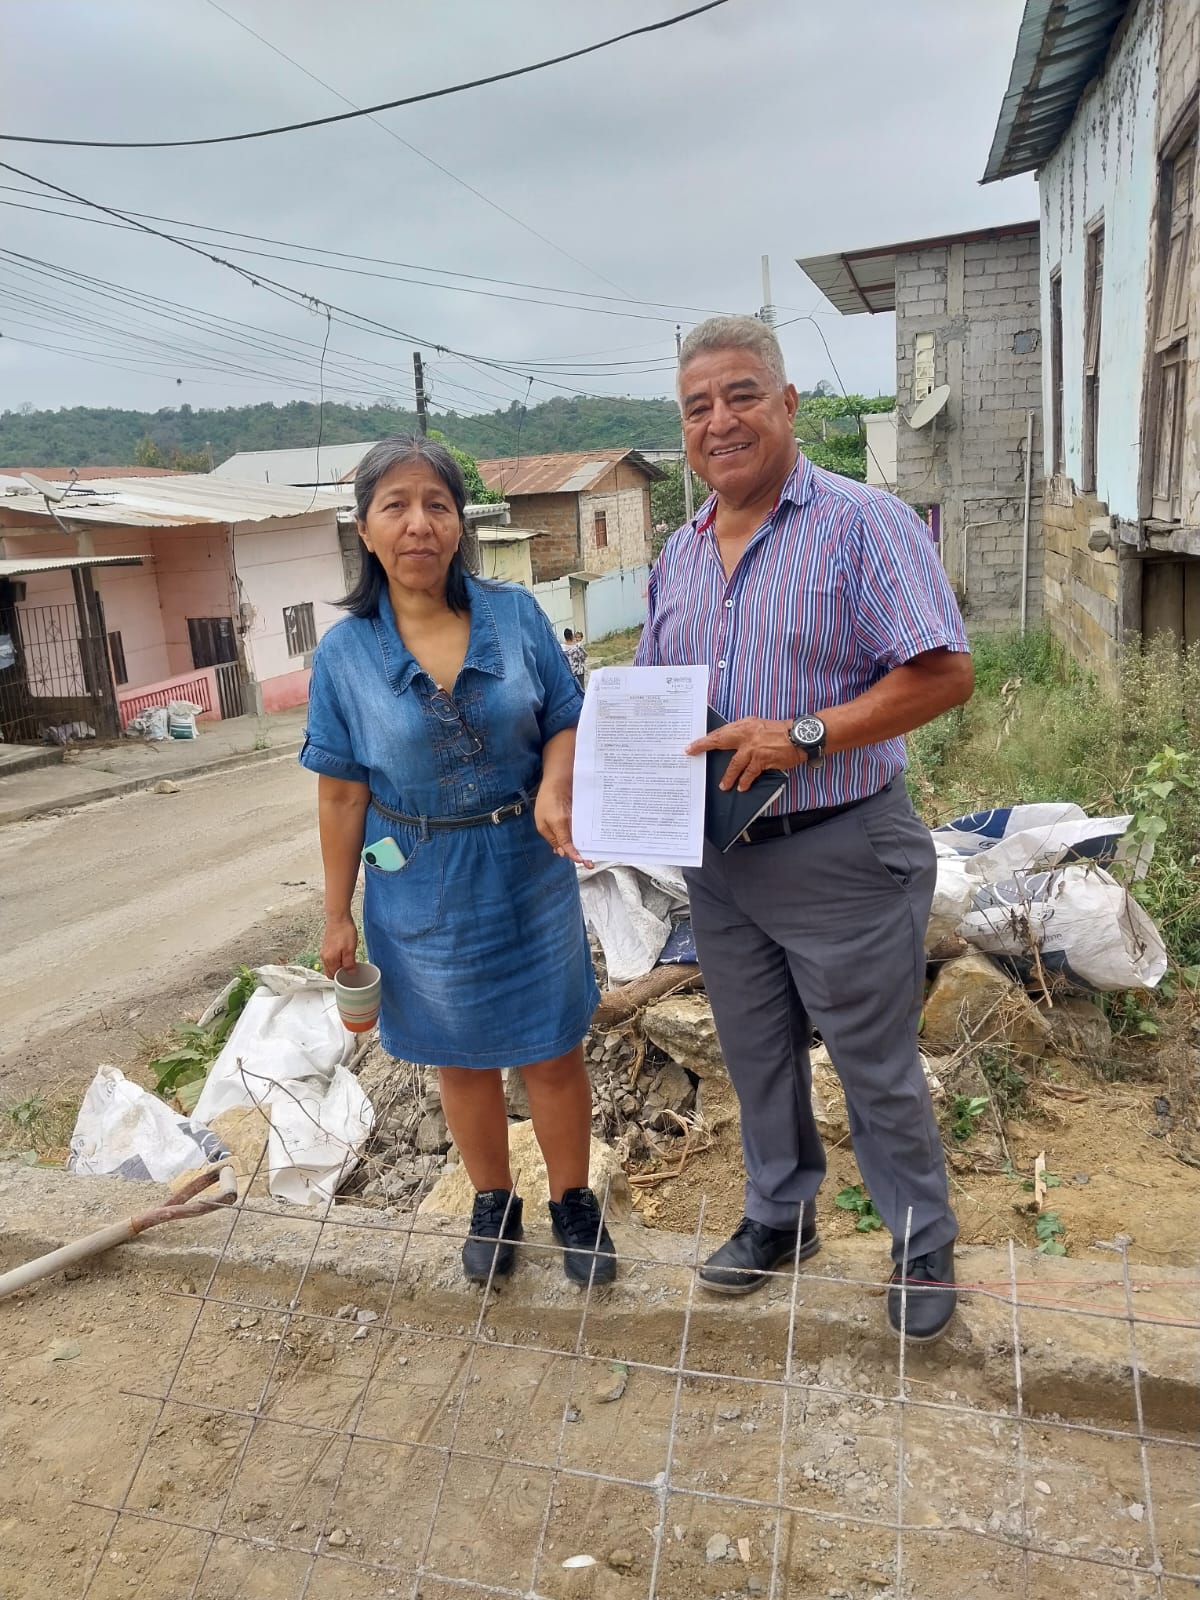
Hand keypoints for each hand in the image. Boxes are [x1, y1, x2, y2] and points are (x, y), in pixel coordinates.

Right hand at [320, 914, 358, 977]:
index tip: (351, 977)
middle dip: (339, 975)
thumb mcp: (350, 949)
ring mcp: (324, 952)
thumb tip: (351, 973)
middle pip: (330, 973)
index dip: (343, 978)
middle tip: (350, 972)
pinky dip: (337, 961)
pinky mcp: (326, 947)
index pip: (334, 976)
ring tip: (348, 964)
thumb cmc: (344, 931)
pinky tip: (344, 956)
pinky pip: (330, 959)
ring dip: (338, 967)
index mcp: (329, 960)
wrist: (338, 918)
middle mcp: (324, 957)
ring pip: (330, 966)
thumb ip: (349, 963)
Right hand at [535, 782, 592, 867]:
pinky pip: (580, 824)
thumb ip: (562, 838)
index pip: (561, 847)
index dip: (572, 854)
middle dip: (580, 851)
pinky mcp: (572, 811)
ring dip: (584, 843)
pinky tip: (593, 837)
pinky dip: (586, 831)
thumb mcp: (556, 822)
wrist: (560, 776)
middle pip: (569, 842)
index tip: (583, 861)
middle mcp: (556, 826)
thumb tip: (563, 854)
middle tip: (591, 862)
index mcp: (548, 830)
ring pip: (576, 835)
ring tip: (595, 853)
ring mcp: (564, 818)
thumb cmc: (552, 798)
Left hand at [685, 717, 805, 791]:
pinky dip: (744, 781)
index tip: (693, 744)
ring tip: (724, 786)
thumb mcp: (758, 726)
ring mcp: (754, 747)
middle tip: (692, 752)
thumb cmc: (780, 732)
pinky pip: (749, 773)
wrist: (799, 736)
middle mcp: (747, 734)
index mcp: (745, 724)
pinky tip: (741, 787)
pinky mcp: (762, 759)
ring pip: (734, 764)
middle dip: (704, 746)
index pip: (721, 731)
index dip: (706, 739)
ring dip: (728, 777)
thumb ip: (744, 733)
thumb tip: (729, 742)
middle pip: (720, 740)